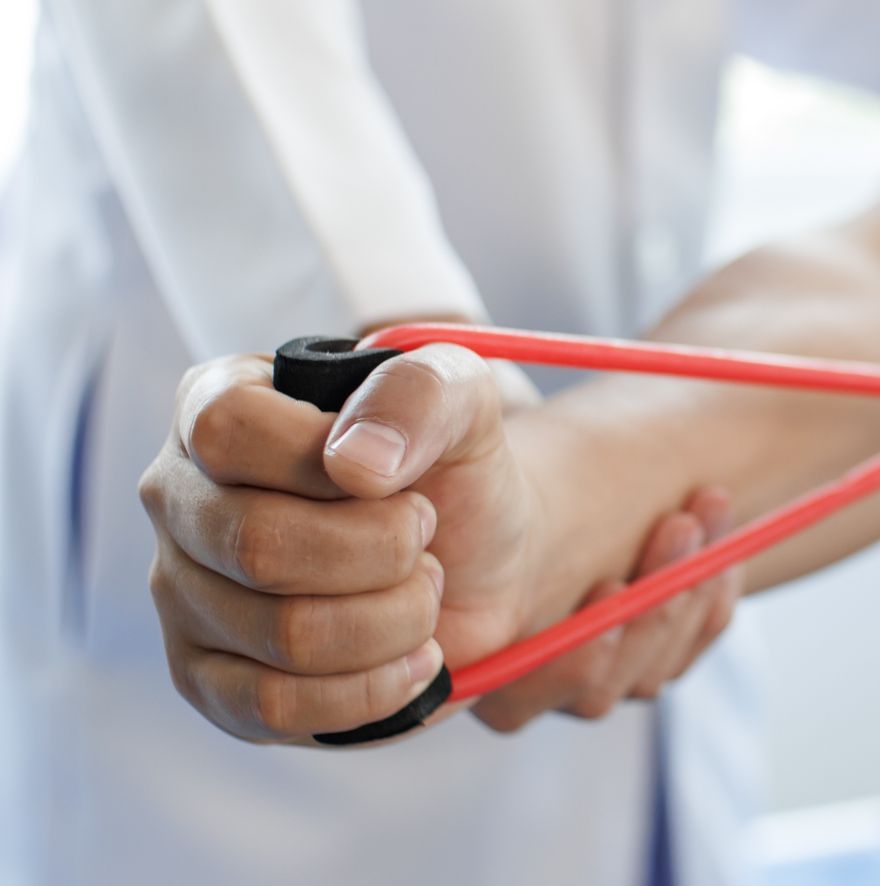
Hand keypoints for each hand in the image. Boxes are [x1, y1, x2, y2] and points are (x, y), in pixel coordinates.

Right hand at [140, 345, 722, 742]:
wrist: (480, 558)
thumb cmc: (453, 469)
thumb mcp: (464, 399)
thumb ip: (420, 391)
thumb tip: (356, 462)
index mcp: (215, 409)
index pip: (226, 430)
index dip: (323, 461)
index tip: (397, 477)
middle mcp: (180, 502)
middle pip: (258, 546)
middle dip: (383, 550)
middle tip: (425, 534)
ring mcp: (184, 597)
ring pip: (283, 635)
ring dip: (395, 617)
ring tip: (423, 590)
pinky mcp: (210, 683)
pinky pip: (276, 707)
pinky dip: (376, 687)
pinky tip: (415, 658)